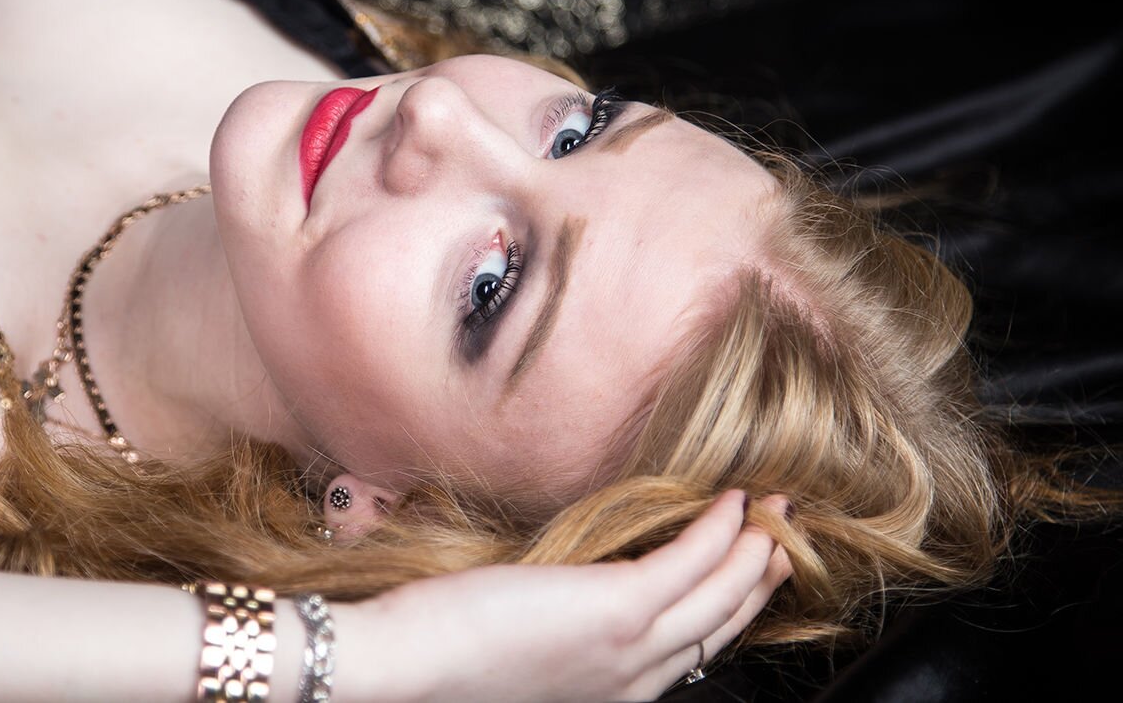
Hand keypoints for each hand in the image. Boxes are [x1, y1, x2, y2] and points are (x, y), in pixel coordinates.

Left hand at [341, 490, 791, 702]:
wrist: (406, 671)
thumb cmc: (444, 656)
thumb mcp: (525, 647)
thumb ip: (566, 626)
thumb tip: (574, 589)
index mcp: (612, 692)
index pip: (689, 648)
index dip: (727, 607)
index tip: (745, 570)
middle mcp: (632, 681)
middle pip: (719, 627)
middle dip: (759, 580)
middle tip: (784, 537)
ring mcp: (629, 649)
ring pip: (718, 599)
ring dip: (755, 552)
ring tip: (777, 512)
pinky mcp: (616, 609)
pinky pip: (689, 566)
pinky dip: (720, 534)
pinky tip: (734, 506)